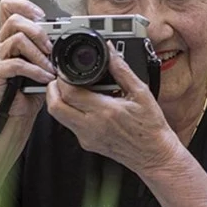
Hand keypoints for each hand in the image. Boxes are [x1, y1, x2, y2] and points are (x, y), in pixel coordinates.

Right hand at [0, 0, 55, 118]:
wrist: (17, 116)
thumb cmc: (29, 90)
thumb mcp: (40, 63)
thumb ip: (44, 46)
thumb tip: (63, 34)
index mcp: (6, 37)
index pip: (7, 6)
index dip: (26, 6)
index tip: (43, 18)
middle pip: (15, 20)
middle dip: (39, 32)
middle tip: (51, 49)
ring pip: (18, 39)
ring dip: (39, 54)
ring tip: (50, 68)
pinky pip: (17, 64)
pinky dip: (35, 71)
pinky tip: (44, 78)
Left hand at [46, 41, 177, 171]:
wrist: (154, 155)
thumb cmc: (150, 126)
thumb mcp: (140, 92)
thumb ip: (122, 70)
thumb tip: (110, 51)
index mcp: (104, 111)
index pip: (69, 93)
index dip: (62, 78)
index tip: (66, 70)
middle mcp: (91, 126)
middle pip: (55, 107)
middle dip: (52, 89)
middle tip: (60, 79)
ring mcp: (86, 137)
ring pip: (58, 117)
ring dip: (58, 100)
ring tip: (70, 88)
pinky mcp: (87, 144)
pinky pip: (69, 125)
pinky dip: (69, 111)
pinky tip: (83, 103)